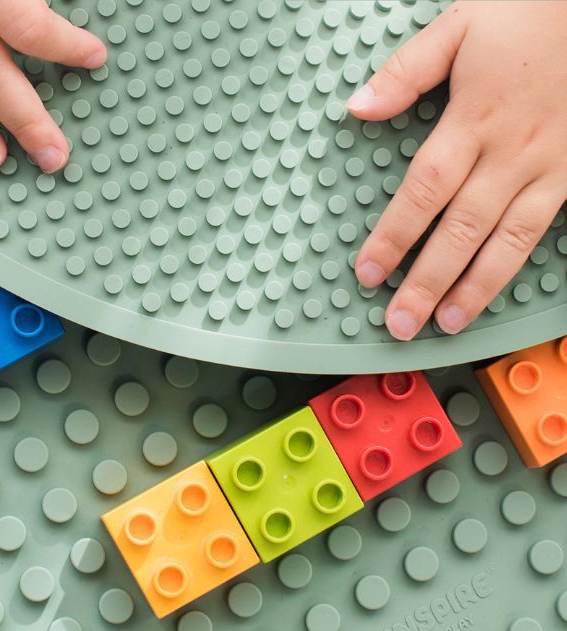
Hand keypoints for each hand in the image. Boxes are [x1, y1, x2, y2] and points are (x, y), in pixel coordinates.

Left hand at [348, 1, 566, 339]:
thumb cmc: (531, 14)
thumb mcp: (461, 25)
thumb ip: (407, 71)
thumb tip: (357, 107)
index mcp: (474, 119)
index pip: (423, 190)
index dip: (394, 236)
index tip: (368, 272)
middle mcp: (510, 153)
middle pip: (460, 230)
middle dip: (426, 281)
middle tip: (400, 322)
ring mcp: (547, 169)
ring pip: (505, 242)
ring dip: (472, 289)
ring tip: (444, 325)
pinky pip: (542, 232)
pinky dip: (514, 267)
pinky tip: (493, 293)